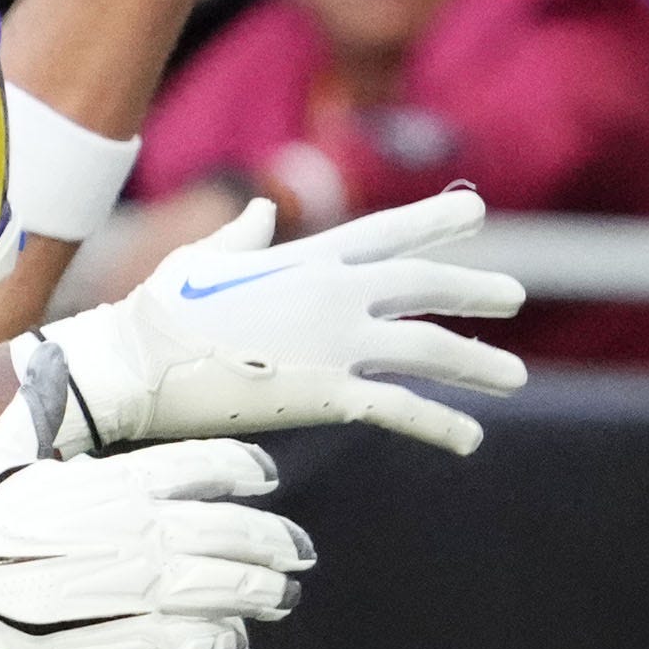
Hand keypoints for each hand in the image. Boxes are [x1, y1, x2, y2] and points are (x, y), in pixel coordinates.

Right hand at [0, 431, 310, 648]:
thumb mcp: (1, 453)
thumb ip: (39, 410)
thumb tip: (48, 362)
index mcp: (115, 481)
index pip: (209, 466)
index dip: (247, 470)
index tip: (263, 477)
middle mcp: (140, 533)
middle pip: (238, 532)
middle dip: (278, 540)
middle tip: (297, 549)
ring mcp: (140, 591)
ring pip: (232, 589)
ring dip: (265, 592)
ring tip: (281, 595)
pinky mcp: (128, 642)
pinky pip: (198, 643)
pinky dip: (221, 642)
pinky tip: (227, 639)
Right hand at [42, 187, 526, 455]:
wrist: (135, 365)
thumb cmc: (154, 315)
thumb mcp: (199, 261)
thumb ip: (242, 238)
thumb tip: (264, 211)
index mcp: (304, 258)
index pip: (386, 231)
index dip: (434, 219)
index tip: (476, 209)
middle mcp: (332, 293)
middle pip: (424, 285)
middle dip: (473, 289)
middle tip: (513, 296)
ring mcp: (335, 342)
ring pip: (429, 348)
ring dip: (477, 363)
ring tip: (514, 378)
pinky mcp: (328, 393)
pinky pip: (401, 409)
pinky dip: (441, 425)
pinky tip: (470, 439)